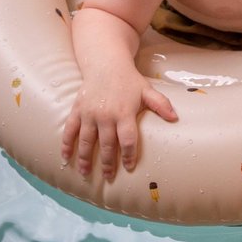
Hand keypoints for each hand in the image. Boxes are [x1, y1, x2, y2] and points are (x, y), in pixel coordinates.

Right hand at [61, 72, 176, 180]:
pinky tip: (66, 158)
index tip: (129, 167)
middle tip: (109, 177)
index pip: (127, 139)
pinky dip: (66, 144)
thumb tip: (175, 118)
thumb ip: (161, 104)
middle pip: (106, 144)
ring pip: (86, 141)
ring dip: (85, 159)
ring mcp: (89, 113)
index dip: (128, 155)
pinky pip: (70, 130)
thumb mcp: (147, 90)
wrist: (106, 63)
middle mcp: (105, 115)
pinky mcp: (77, 110)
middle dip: (107, 163)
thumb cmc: (128, 80)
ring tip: (86, 174)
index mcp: (124, 112)